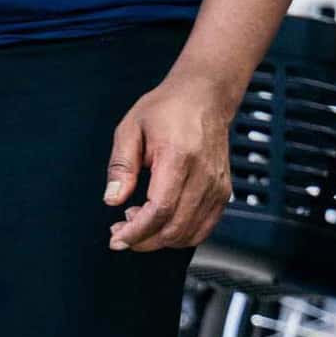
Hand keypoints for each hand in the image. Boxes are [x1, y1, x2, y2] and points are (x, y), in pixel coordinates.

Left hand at [106, 66, 238, 251]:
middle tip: (122, 232)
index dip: (136, 231)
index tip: (117, 239)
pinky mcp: (223, 192)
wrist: (204, 97)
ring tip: (139, 222)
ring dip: (160, 239)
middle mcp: (203, 175)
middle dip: (143, 240)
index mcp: (178, 157)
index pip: (159, 209)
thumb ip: (121, 167)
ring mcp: (216, 186)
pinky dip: (180, 235)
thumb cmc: (168, 108)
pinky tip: (161, 223)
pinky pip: (203, 228)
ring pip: (189, 233)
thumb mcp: (130, 129)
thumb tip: (112, 200)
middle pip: (174, 228)